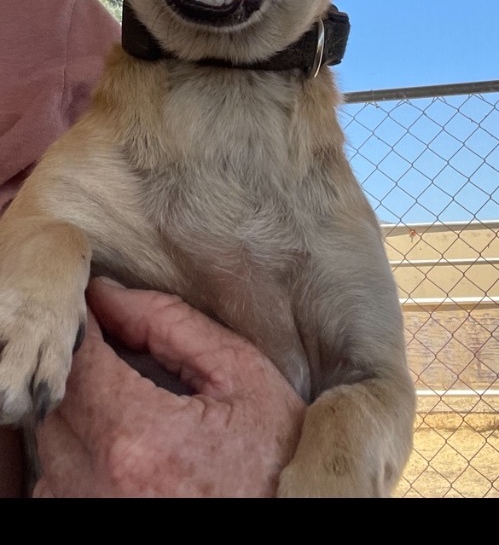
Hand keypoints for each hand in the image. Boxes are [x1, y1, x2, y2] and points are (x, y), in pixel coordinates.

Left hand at [34, 279, 304, 497]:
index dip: (85, 322)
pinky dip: (83, 450)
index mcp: (138, 435)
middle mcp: (98, 480)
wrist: (293, 512)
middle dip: (84, 366)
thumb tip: (107, 294)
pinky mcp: (86, 524)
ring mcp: (87, 508)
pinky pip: (58, 475)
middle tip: (122, 354)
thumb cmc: (276, 457)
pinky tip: (126, 443)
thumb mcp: (241, 373)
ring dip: (82, 409)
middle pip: (58, 396)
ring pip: (51, 436)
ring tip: (130, 403)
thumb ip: (168, 324)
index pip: (78, 355)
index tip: (99, 306)